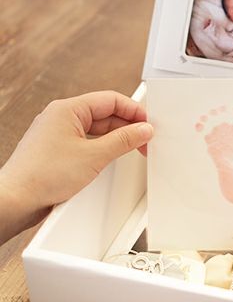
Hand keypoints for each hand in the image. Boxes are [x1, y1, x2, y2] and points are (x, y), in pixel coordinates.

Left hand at [0, 91, 152, 243]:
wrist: (15, 201)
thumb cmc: (41, 176)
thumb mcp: (94, 156)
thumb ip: (124, 140)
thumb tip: (143, 129)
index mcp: (67, 109)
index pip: (111, 99)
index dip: (134, 110)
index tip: (149, 123)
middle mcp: (61, 117)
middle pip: (105, 113)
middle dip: (128, 126)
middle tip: (145, 139)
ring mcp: (58, 133)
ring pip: (97, 128)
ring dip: (117, 137)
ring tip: (133, 148)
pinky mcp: (57, 150)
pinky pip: (87, 141)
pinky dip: (104, 147)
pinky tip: (113, 156)